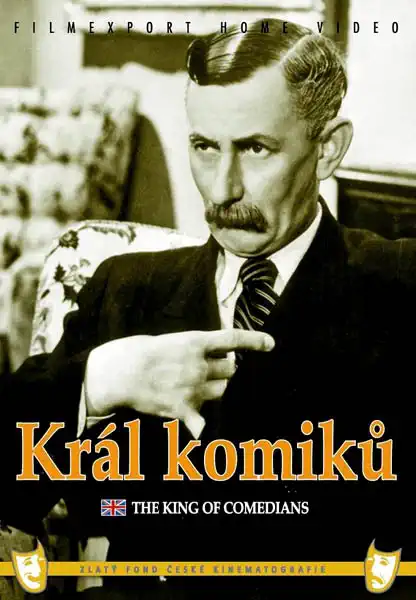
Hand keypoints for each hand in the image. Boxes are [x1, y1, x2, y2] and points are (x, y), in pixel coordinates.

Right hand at [85, 329, 273, 427]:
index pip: (232, 339)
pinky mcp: (183, 409)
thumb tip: (208, 358)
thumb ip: (192, 350)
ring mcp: (193, 389)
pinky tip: (199, 429)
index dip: (254, 341)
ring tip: (193, 388)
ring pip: (221, 392)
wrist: (115, 374)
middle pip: (230, 370)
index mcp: (194, 343)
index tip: (270, 344)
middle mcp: (199, 365)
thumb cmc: (136, 353)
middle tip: (207, 370)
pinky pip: (202, 422)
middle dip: (224, 370)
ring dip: (214, 390)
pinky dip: (201, 425)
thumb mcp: (167, 341)